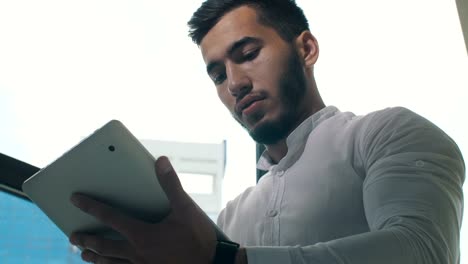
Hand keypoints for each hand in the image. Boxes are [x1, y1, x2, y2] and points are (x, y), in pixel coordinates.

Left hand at [69, 156, 217, 263]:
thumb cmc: (198, 238)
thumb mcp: (186, 209)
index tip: (76, 200)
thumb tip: (160, 161)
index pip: (110, 217)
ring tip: (84, 254)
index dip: (91, 206)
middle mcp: (136, 253)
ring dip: (95, 258)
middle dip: (86, 239)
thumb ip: (171, 184)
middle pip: (104, 246)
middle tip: (73, 236)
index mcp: (142, 235)